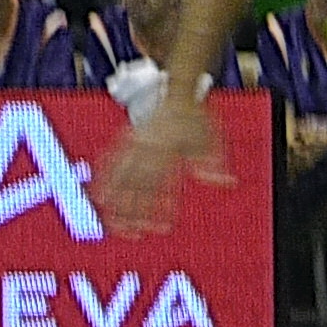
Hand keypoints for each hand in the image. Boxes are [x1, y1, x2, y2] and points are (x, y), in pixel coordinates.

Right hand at [96, 90, 229, 231]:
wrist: (178, 92)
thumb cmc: (196, 119)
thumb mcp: (211, 139)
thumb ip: (215, 163)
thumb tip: (228, 183)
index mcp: (169, 147)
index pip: (162, 184)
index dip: (161, 207)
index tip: (162, 228)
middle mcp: (147, 146)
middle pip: (136, 184)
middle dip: (133, 211)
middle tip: (132, 235)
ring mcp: (133, 142)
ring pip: (118, 176)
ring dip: (114, 202)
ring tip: (110, 224)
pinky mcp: (125, 140)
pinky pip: (109, 162)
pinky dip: (103, 180)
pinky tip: (98, 197)